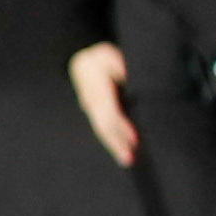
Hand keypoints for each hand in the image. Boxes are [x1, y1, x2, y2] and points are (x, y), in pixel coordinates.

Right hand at [67, 43, 139, 167]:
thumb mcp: (111, 56)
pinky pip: (102, 127)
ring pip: (101, 129)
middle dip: (116, 144)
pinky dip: (112, 138)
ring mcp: (90, 108)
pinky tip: (121, 146)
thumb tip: (130, 78)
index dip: (122, 127)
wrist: (81, 61)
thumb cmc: (99, 58)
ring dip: (113, 144)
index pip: (110, 112)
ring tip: (126, 159)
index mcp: (98, 89)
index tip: (134, 139)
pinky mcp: (94, 112)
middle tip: (128, 159)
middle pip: (103, 127)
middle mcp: (92, 102)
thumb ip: (121, 67)